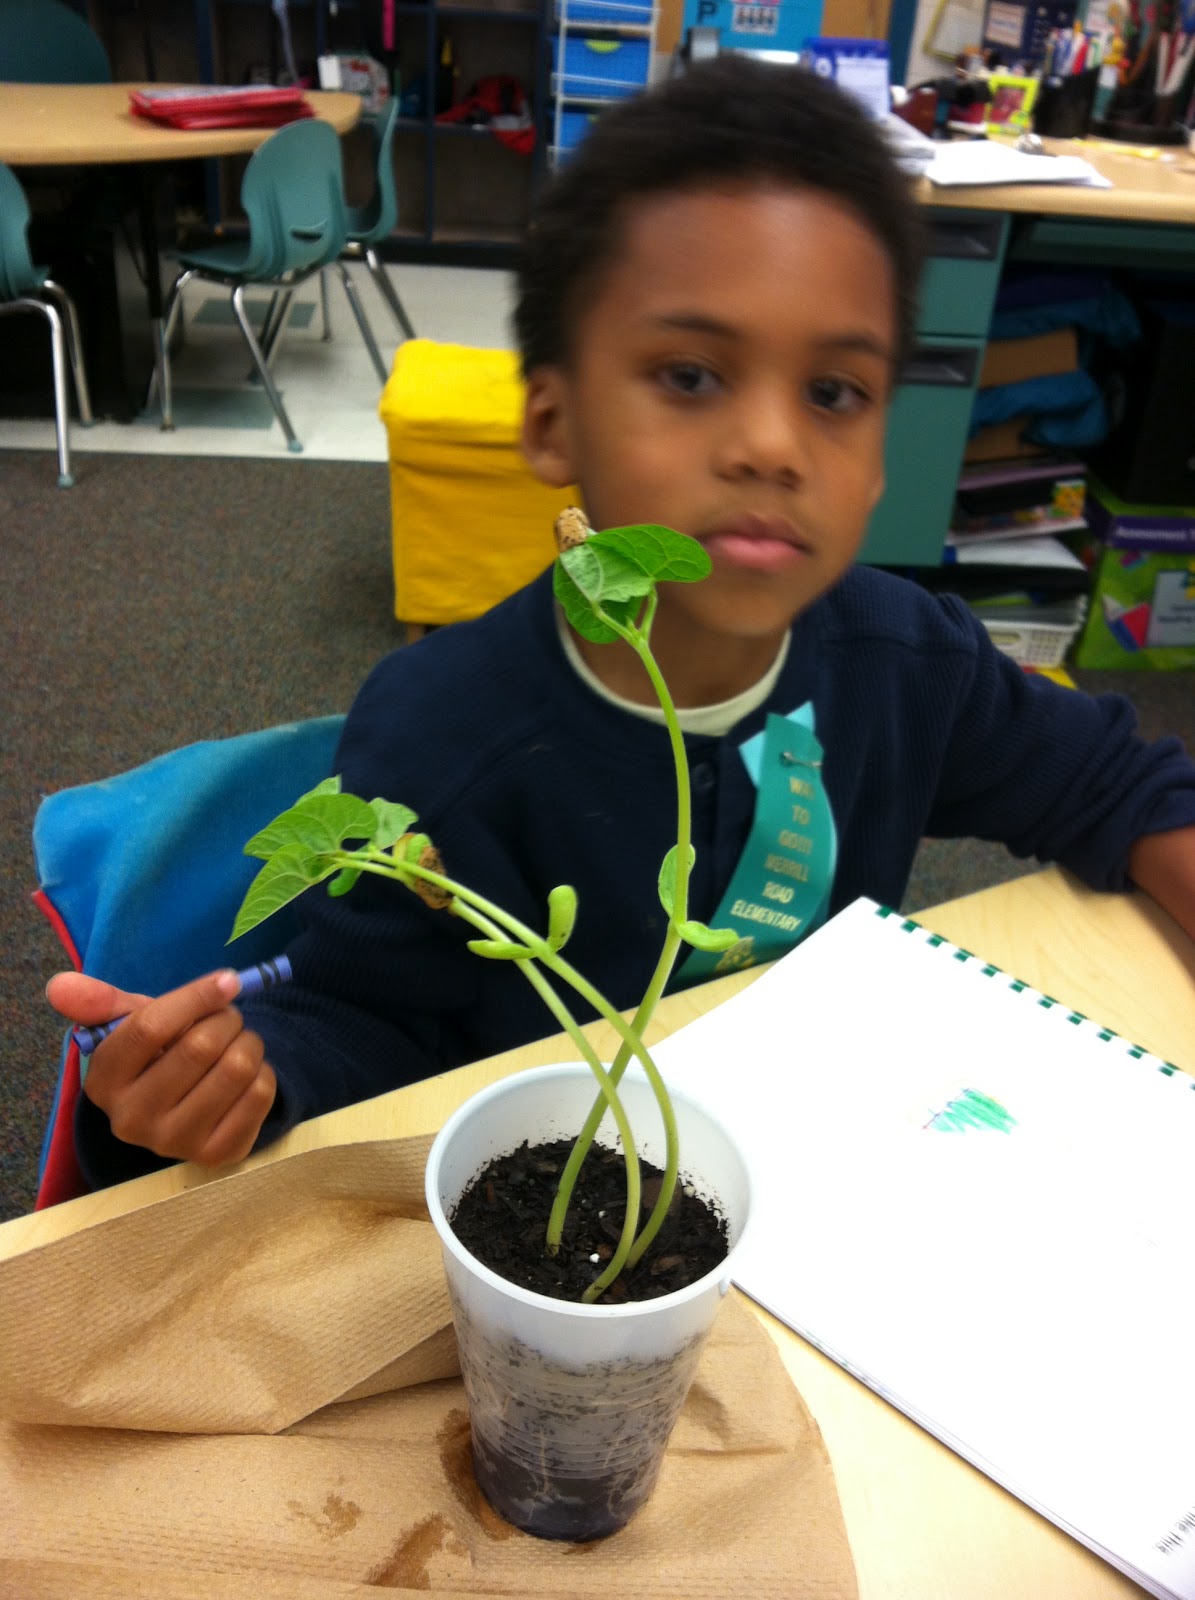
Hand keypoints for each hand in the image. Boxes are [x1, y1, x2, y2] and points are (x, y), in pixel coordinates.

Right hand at [45, 969, 276, 1167]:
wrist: (187, 1104)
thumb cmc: (157, 1055)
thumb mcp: (128, 1025)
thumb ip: (99, 1002)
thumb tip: (60, 984)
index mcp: (102, 1082)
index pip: (150, 1028)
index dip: (196, 997)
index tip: (227, 980)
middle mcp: (131, 1120)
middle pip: (200, 1047)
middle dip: (227, 1018)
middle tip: (230, 1016)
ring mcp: (173, 1143)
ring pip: (237, 1068)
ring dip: (250, 1041)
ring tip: (240, 1041)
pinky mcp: (215, 1155)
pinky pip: (260, 1094)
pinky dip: (264, 1071)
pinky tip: (248, 1075)